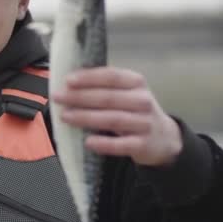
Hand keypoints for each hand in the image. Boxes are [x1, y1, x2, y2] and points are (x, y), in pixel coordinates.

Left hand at [52, 66, 182, 166]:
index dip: (89, 77)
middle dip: (80, 97)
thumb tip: (69, 82)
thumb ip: (104, 86)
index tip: (68, 80)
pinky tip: (88, 141)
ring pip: (112, 119)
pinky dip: (104, 143)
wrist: (164, 138)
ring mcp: (144, 123)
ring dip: (86, 117)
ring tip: (65, 116)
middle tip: (58, 97)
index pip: (112, 76)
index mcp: (136, 83)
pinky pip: (120, 144)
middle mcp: (142, 101)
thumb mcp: (127, 92)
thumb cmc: (135, 110)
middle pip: (108, 98)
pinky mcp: (143, 145)